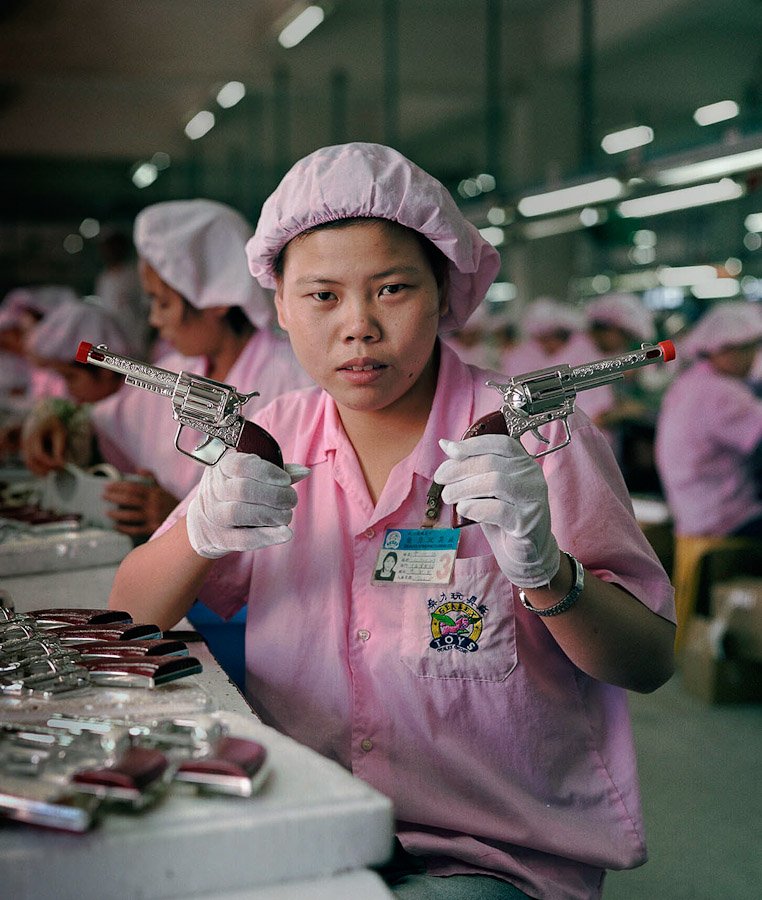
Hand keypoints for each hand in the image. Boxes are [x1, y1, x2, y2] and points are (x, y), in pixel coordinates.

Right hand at [20, 414, 67, 474]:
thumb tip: (61, 464)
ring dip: (39, 471)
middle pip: (30, 461)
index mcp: (34, 435)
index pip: (39, 454)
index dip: (50, 462)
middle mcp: (26, 441)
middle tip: (58, 472)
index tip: (62, 465)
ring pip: (28, 463)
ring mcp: (24, 445)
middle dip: (44, 469)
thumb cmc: (54, 422)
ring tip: (54, 473)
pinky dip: (37, 467)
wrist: (44, 412)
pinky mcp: (26, 448)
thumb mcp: (60, 432)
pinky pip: (29, 461)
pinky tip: (48, 470)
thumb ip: (60, 448)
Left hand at [102, 470, 180, 537]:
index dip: (118, 486)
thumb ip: (151, 478)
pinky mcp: (153, 528)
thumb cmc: (170, 503)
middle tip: (104, 496)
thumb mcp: (162, 489)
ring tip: (107, 512)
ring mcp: (153, 517)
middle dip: (114, 497)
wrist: (185, 519)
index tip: (107, 486)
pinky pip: (135, 529)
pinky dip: (124, 528)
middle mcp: (153, 504)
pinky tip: (116, 526)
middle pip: (129, 499)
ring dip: (116, 513)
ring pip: (130, 515)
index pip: (133, 487)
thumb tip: (139, 470)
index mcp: (154, 493)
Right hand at [185, 453, 309, 558]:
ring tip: (286, 515)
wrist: (204, 522)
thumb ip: (277, 472)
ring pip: (241, 513)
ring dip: (271, 514)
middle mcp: (214, 489)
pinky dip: (267, 536)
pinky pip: (243, 539)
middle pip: (243, 489)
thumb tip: (304, 472)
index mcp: (222, 466)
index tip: (285, 480)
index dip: (267, 472)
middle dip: (275, 495)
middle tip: (291, 499)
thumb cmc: (234, 491)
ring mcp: (214, 515)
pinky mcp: (220, 538)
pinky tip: (285, 533)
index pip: (242, 465)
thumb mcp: (250, 475)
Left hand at [434, 434, 559, 587]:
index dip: (473, 444)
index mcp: (524, 463)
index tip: (450, 451)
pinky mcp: (528, 522)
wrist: (527, 553)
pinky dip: (475, 508)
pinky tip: (464, 510)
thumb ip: (473, 468)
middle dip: (460, 469)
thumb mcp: (488, 489)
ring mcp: (533, 499)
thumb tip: (446, 445)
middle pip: (491, 463)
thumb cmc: (504, 517)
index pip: (501, 443)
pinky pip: (498, 510)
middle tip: (441, 479)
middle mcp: (532, 476)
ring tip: (449, 496)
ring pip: (494, 482)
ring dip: (464, 488)